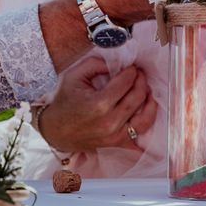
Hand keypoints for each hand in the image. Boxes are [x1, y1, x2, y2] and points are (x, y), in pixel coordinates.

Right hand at [40, 59, 157, 152]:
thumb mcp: (75, 75)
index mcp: (99, 104)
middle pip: (138, 97)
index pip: (126, 82)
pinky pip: (139, 136)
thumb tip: (118, 62)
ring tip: (146, 91)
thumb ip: (96, 64)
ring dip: (150, 101)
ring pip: (145, 118)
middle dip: (142, 81)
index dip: (132, 71)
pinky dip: (146, 125)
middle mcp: (110, 121)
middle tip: (139, 74)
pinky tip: (146, 112)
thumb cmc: (64, 101)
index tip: (131, 67)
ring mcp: (114, 136)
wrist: (54, 130)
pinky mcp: (116, 144)